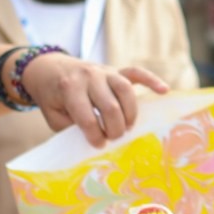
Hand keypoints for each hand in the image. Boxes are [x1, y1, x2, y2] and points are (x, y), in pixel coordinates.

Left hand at [20, 55, 168, 144]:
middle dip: (114, 128)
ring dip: (130, 113)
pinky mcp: (115, 70)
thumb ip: (71, 128)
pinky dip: (151, 80)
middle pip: (110, 106)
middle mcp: (89, 76)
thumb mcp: (53, 115)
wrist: (49, 68)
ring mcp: (104, 71)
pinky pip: (136, 72)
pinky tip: (164, 90)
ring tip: (127, 127)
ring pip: (125, 91)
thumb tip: (95, 141)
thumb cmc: (53, 97)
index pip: (87, 117)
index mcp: (69, 88)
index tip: (98, 145)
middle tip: (113, 139)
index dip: (95, 136)